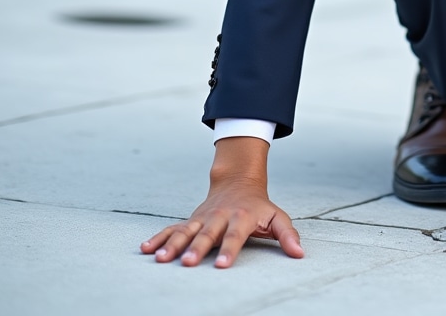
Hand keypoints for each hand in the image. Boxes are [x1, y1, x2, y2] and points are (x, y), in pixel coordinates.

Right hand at [140, 137, 303, 268]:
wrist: (239, 181)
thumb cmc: (260, 206)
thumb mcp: (277, 216)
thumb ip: (287, 235)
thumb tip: (300, 254)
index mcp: (242, 217)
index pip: (235, 235)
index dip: (229, 249)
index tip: (221, 265)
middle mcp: (220, 216)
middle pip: (207, 233)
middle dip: (197, 248)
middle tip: (186, 263)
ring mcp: (203, 217)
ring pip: (186, 230)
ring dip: (173, 244)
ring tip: (160, 259)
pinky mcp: (191, 219)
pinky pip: (173, 228)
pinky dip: (159, 237)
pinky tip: (145, 249)